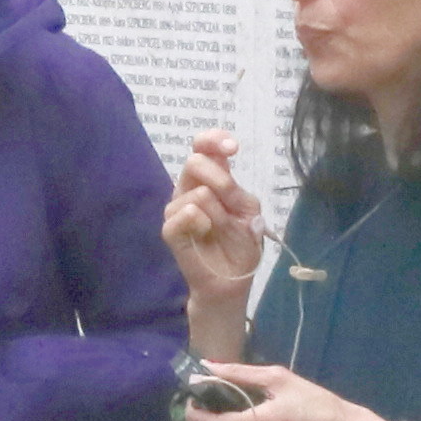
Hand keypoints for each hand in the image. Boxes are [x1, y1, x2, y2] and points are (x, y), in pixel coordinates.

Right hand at [165, 131, 271, 345]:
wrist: (231, 281)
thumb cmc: (240, 245)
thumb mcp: (249, 213)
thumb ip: (237, 192)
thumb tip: (225, 178)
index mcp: (211, 179)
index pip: (203, 146)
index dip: (214, 140)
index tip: (232, 148)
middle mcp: (190, 188)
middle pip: (194, 162)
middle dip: (219, 179)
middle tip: (231, 199)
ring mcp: (177, 208)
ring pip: (195, 192)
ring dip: (217, 212)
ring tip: (220, 229)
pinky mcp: (170, 230)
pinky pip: (182, 214)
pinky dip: (200, 222)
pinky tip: (206, 233)